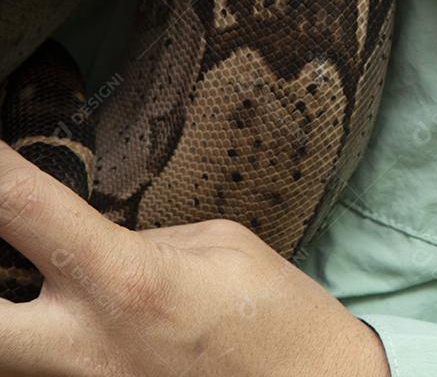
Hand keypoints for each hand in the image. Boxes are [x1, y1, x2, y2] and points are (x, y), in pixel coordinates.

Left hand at [0, 142, 389, 376]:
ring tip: (40, 289)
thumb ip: (141, 238)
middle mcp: (87, 346)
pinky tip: (85, 322)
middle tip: (2, 245)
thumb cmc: (280, 317)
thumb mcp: (219, 246)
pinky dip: (47, 347)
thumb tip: (94, 243)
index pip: (23, 206)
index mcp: (127, 279)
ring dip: (13, 321)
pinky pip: (45, 376)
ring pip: (3, 361)